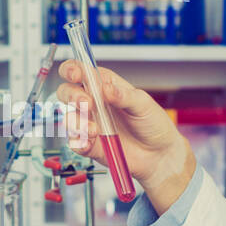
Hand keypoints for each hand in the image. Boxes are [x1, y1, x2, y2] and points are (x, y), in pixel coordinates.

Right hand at [54, 60, 195, 212]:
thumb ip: (123, 95)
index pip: (81, 72)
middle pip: (67, 92)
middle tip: (88, 103)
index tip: (76, 74)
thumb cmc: (153, 125)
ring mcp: (90, 124)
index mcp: (105, 86)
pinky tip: (90, 142)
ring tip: (94, 129)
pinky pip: (74, 142)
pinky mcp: (90, 144)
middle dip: (72, 95)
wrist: (159, 155)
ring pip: (69, 117)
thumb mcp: (143, 104)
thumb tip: (105, 88)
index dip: (73, 70)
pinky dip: (79, 142)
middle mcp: (94, 103)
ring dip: (76, 122)